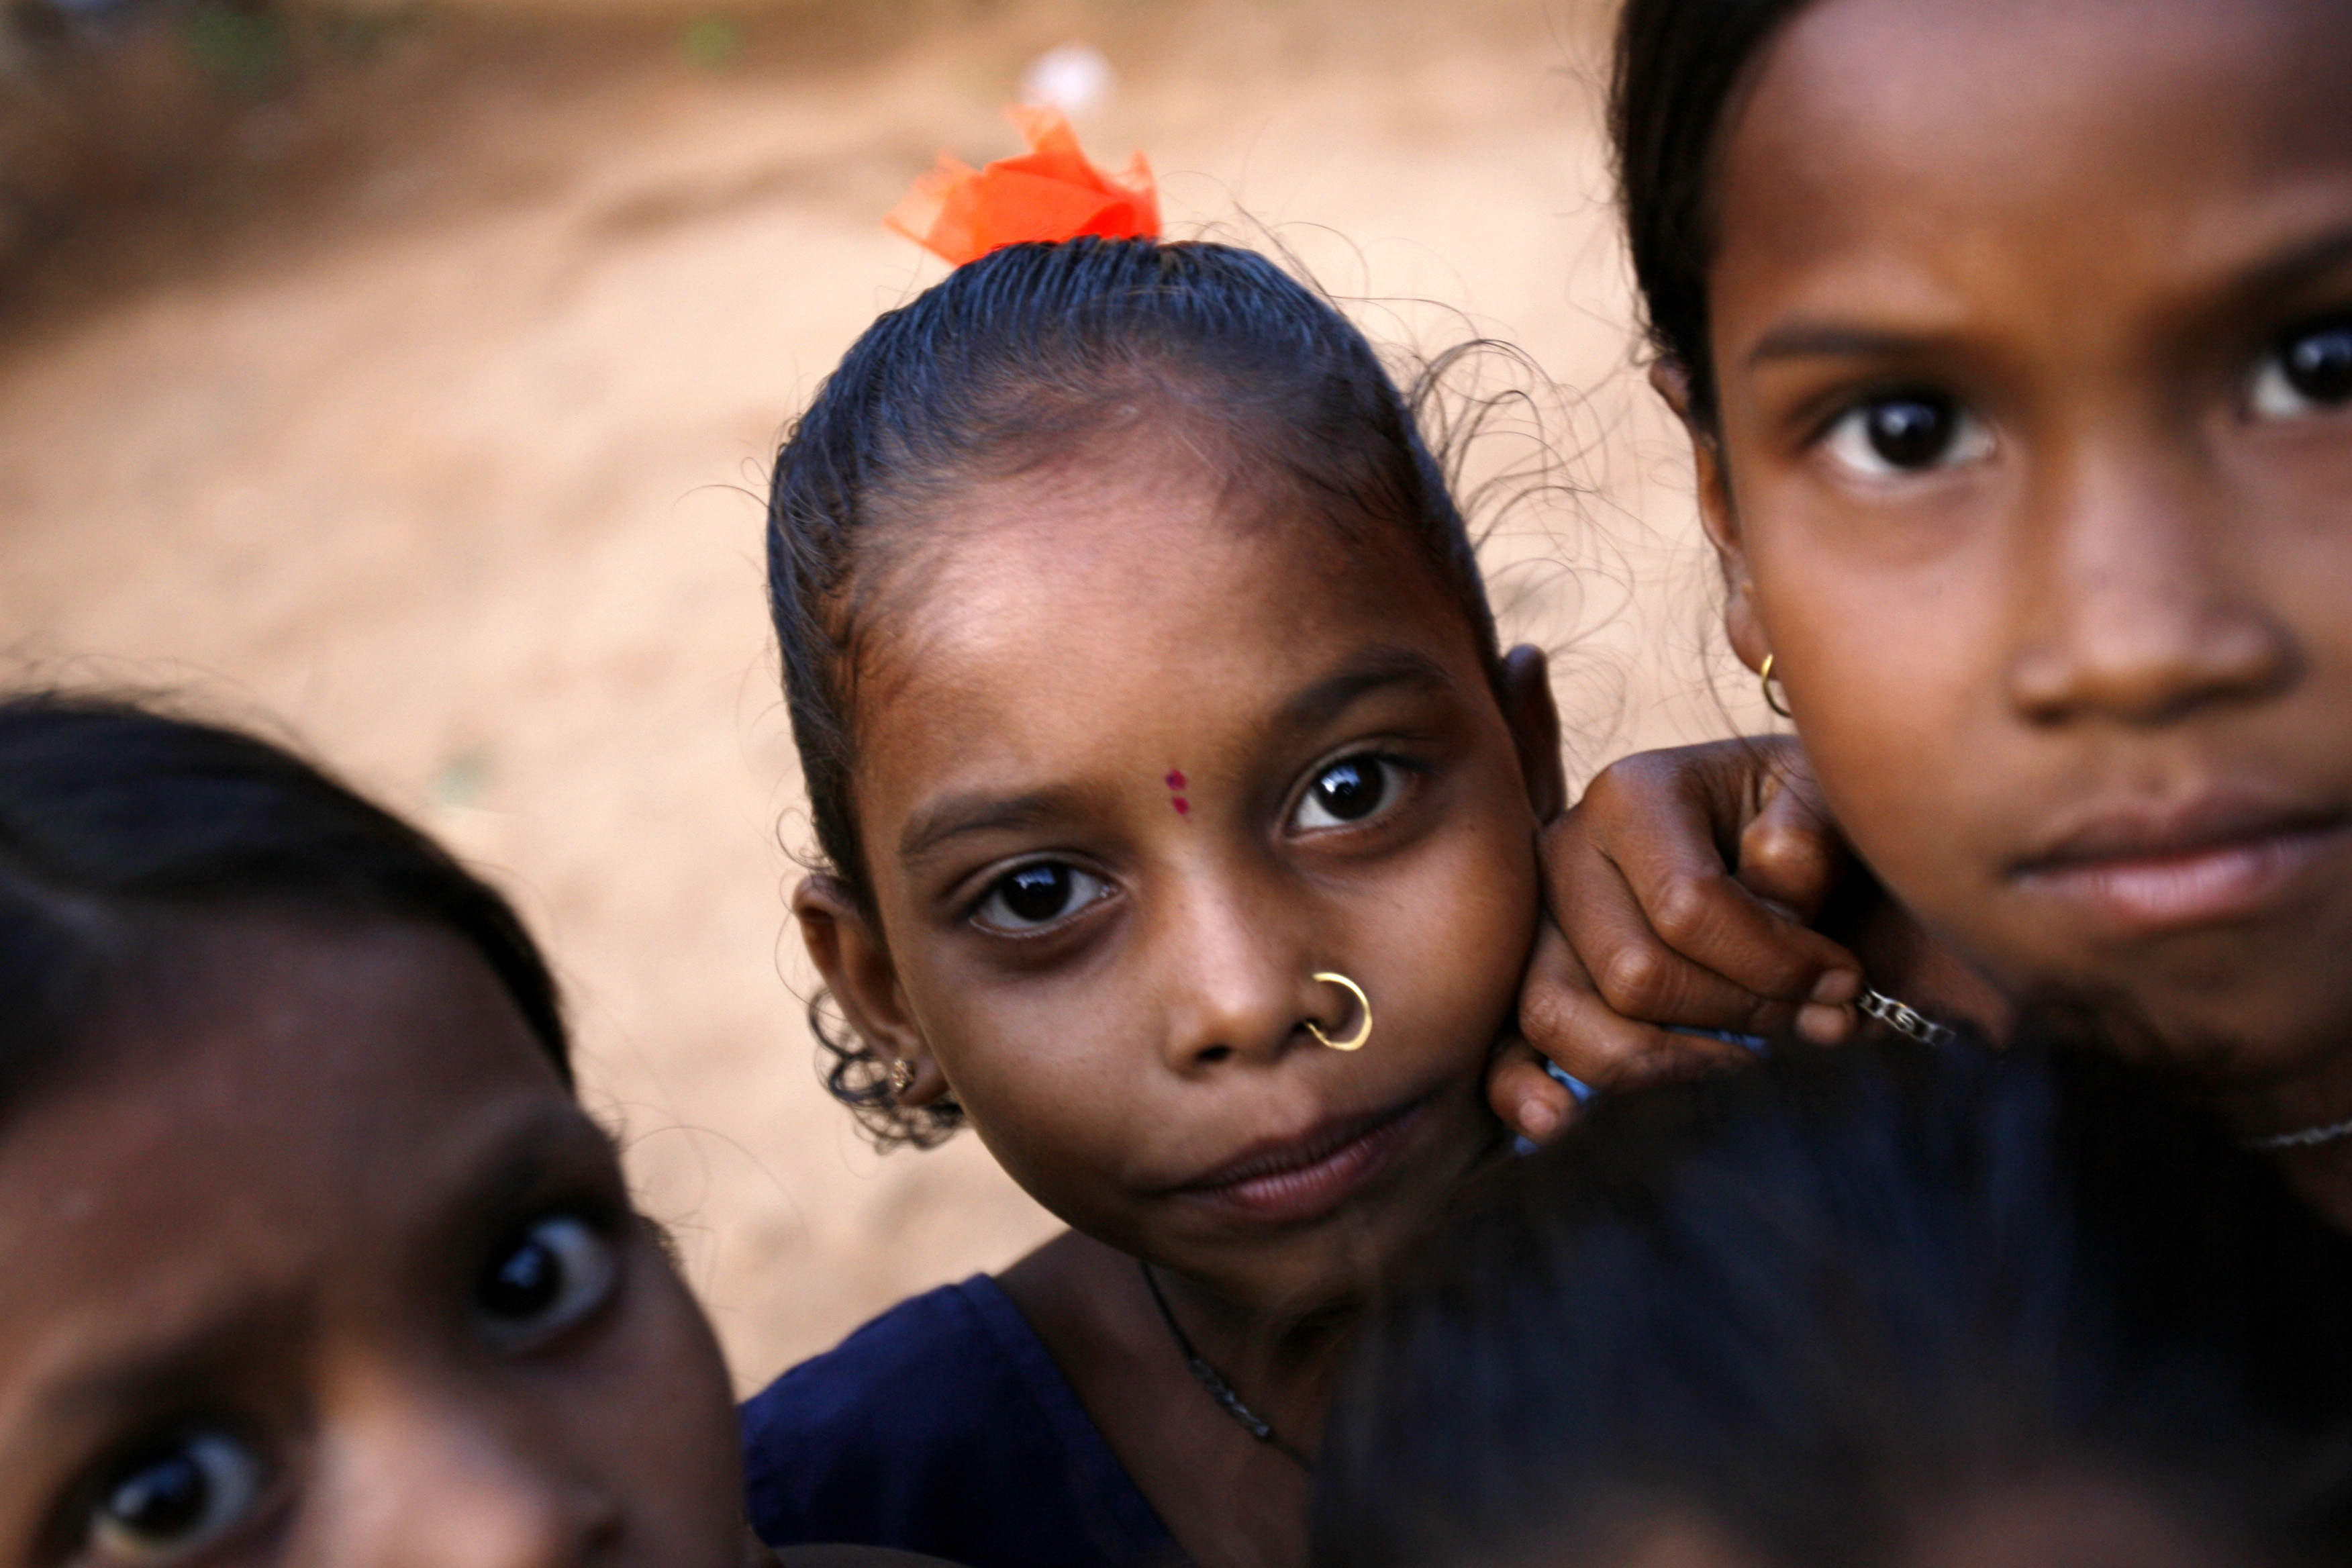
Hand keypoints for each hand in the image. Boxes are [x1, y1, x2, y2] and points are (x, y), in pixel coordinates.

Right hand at [1492, 737, 1866, 1141]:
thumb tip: (1779, 913)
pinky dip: (1524, 1093)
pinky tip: (1557, 1120)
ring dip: (1667, 1060)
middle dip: (1739, 1015)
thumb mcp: (1826, 802)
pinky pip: (1504, 1053)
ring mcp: (1537, 923)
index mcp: (1632, 796)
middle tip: (1809, 1019)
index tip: (1845, 984)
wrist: (1775, 839)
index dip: (1778, 965)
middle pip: (1632, 975)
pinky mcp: (1530, 983)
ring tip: (1739, 1058)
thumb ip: (1808, 842)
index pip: (1688, 908)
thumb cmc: (1803, 825)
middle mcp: (1565, 851)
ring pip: (1562, 1019)